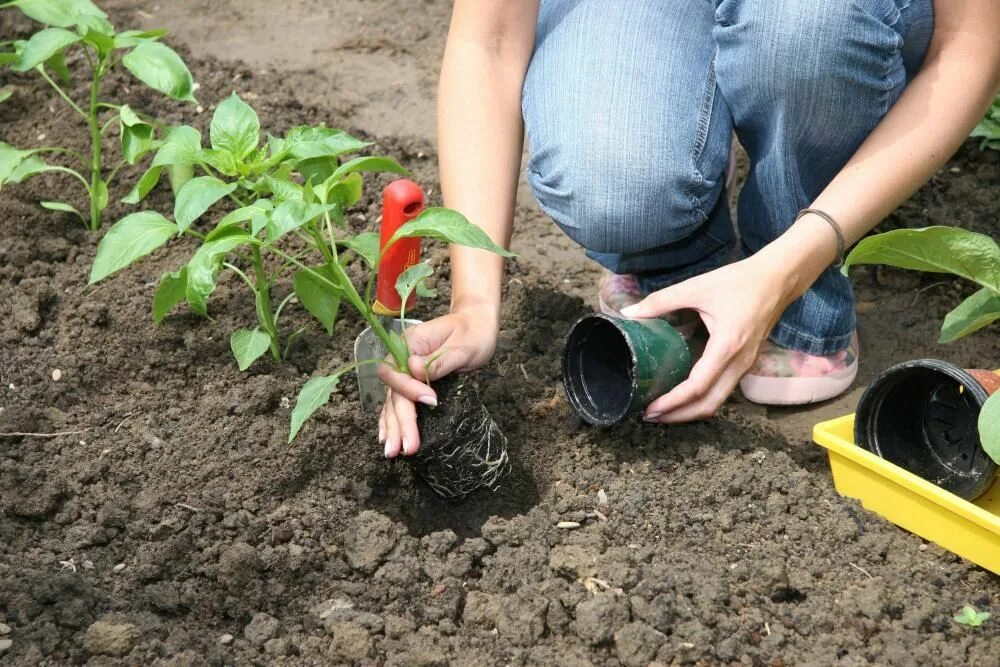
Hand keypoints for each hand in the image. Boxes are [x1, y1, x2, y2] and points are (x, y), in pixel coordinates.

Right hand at [378, 304, 498, 457]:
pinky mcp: (411, 382)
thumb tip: (414, 369)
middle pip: (393, 392)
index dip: (409, 389)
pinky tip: (387, 437)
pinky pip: (397, 402)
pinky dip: (391, 420)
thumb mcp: (462, 345)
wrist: (477, 325)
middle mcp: (400, 358)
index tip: (431, 401)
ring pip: (392, 401)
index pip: (397, 371)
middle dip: (400, 420)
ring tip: (392, 452)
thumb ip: (438, 360)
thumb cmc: (473, 332)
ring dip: (393, 427)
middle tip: (406, 447)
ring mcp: (404, 371)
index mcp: (408, 343)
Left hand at [620, 255, 800, 422]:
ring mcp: (746, 365)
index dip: (673, 402)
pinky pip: (724, 390)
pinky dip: (702, 399)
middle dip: (679, 416)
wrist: (779, 278)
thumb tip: (629, 312)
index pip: (697, 387)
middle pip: (709, 404)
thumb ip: (660, 301)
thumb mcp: (696, 287)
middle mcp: (739, 362)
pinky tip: (684, 394)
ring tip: (664, 410)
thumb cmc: (740, 281)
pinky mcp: (747, 363)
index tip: (650, 408)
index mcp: (726, 346)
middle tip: (650, 415)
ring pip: (718, 401)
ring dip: (691, 410)